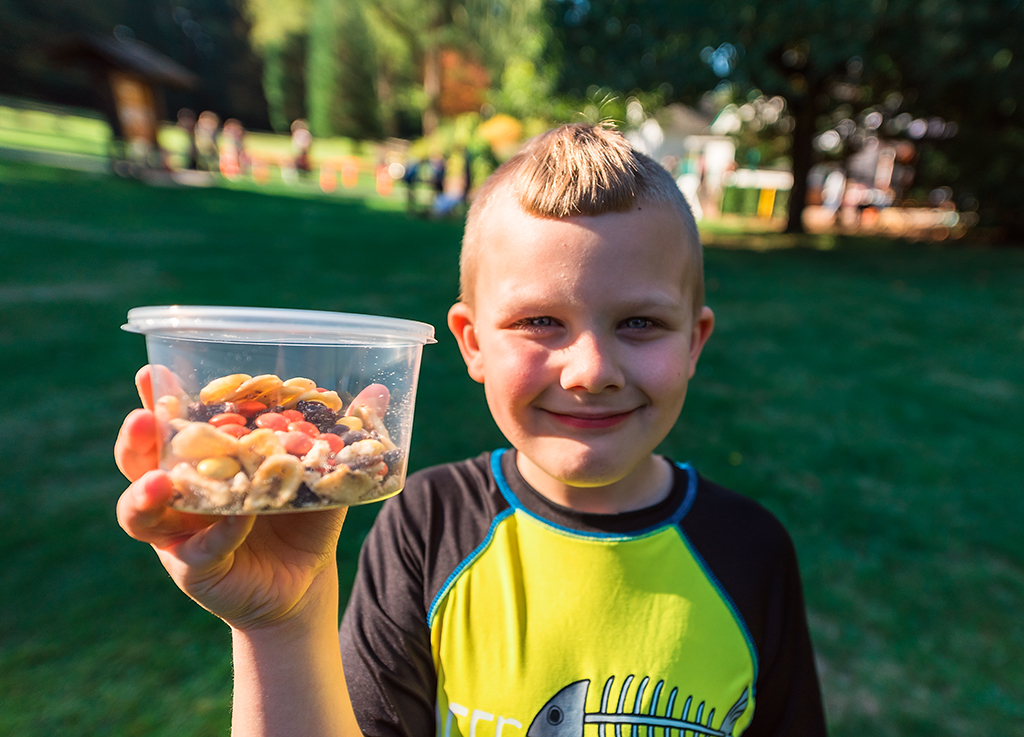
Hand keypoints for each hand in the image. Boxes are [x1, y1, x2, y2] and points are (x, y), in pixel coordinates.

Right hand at [114, 366, 347, 630]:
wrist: (305, 580)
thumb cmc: (303, 516)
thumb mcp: (321, 471)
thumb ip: (342, 432)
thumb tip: (381, 391)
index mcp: (202, 457)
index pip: (169, 421)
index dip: (153, 398)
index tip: (150, 372)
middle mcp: (179, 490)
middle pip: (138, 460)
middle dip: (136, 436)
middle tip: (145, 417)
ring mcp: (179, 532)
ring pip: (140, 511)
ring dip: (147, 492)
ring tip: (161, 480)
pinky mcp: (194, 568)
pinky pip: (200, 548)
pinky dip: (220, 532)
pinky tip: (240, 517)